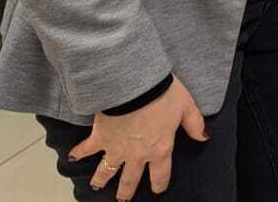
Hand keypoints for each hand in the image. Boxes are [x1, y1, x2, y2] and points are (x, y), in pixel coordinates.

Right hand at [69, 76, 205, 198]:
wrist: (135, 87)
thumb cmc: (163, 95)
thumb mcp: (186, 107)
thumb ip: (195, 124)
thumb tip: (205, 137)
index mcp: (160, 148)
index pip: (161, 174)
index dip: (159, 184)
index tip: (157, 190)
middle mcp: (137, 154)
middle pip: (131, 179)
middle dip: (126, 191)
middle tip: (123, 198)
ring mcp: (116, 148)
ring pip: (107, 170)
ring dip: (101, 179)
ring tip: (97, 186)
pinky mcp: (100, 138)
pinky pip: (86, 149)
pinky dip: (78, 153)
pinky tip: (71, 157)